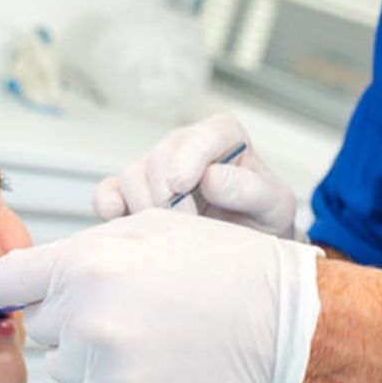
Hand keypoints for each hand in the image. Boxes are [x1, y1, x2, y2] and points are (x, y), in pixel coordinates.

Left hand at [0, 210, 322, 382]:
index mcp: (88, 260)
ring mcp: (104, 364)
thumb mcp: (151, 229)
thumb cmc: (221, 268)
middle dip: (68, 317)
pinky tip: (141, 372)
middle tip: (121, 309)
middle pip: (40, 324)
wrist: (278, 320)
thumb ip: (86, 249)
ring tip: (143, 339)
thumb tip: (40, 275)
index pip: (4, 280)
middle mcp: (87, 312)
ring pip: (62, 366)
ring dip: (88, 356)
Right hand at [93, 114, 297, 238]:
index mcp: (223, 137)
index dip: (188, 158)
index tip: (183, 185)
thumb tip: (212, 178)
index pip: (202, 135)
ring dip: (147, 209)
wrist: (241, 247)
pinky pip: (107, 192)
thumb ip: (250, 189)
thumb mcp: (274, 205)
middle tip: (189, 227)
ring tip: (173, 233)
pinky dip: (109, 207)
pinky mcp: (131, 192)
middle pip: (159, 158)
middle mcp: (184, 146)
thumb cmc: (261, 219)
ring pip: (132, 176)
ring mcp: (155, 168)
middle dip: (170, 197)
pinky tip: (126, 222)